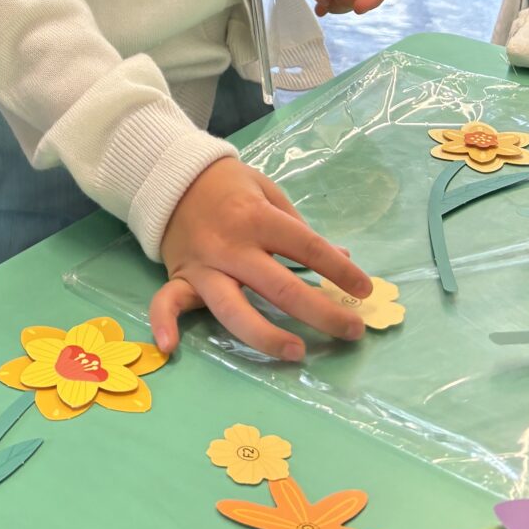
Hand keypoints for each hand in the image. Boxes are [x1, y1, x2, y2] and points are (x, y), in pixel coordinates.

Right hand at [151, 157, 370, 360]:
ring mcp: (204, 265)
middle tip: (352, 330)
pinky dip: (163, 323)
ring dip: (266, 336)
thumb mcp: (268, 191)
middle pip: (280, 288)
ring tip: (297, 353)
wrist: (172, 175)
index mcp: (257, 218)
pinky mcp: (180, 276)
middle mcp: (232, 246)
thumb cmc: (229, 185)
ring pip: (232, 309)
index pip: (307, 247)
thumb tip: (342, 257)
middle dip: (321, 312)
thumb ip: (300, 227)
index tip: (364, 289)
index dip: (339, 271)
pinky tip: (168, 347)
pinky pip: (166, 302)